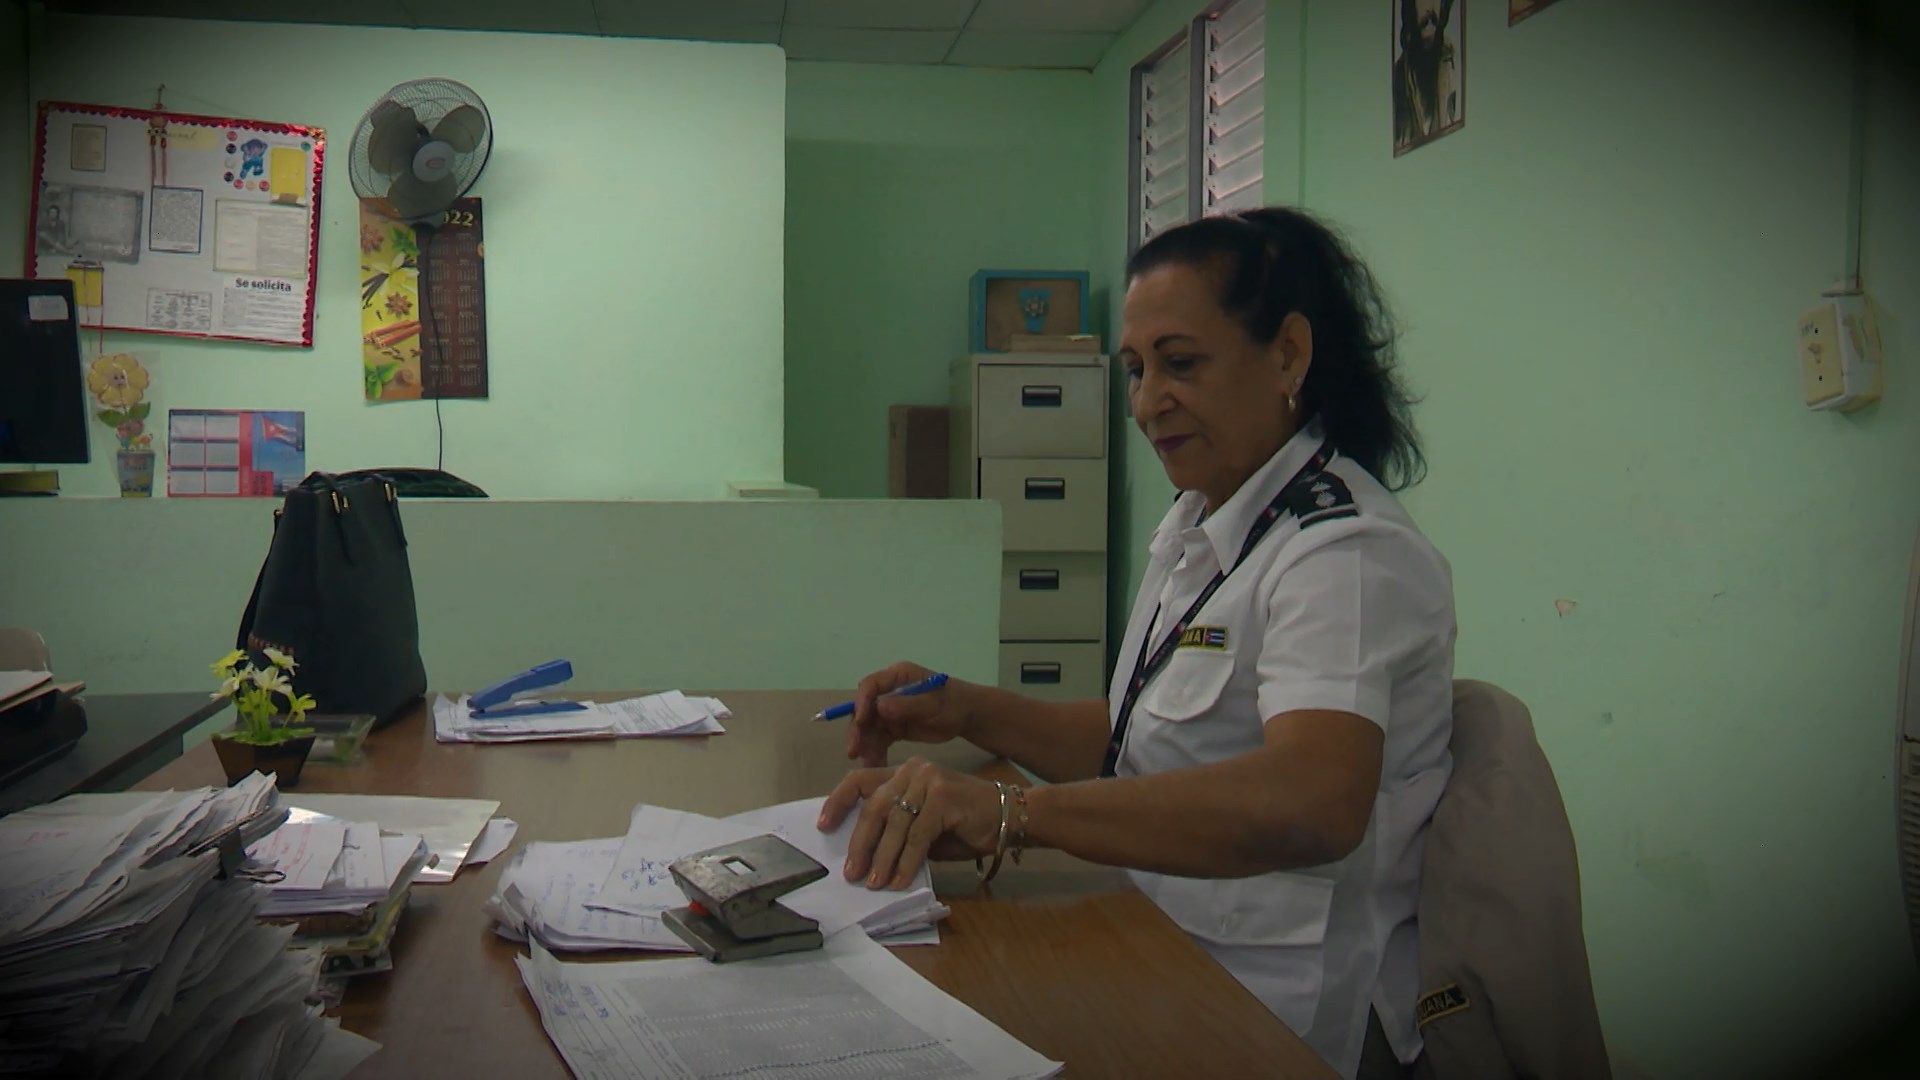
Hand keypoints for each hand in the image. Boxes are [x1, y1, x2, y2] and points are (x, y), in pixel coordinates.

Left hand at [817, 757, 1002, 889]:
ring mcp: (929, 780)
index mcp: (903, 772)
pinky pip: (917, 835)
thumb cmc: (964, 825)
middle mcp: (913, 770)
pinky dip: (906, 861)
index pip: (860, 780)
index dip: (838, 802)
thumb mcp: (924, 825)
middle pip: (874, 806)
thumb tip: (865, 856)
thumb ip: (897, 830)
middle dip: (860, 843)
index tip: (823, 827)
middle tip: (851, 872)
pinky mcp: (944, 798)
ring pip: (895, 824)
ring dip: (883, 858)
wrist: (1009, 816)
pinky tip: (900, 880)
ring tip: (874, 882)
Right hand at [846, 661, 972, 766]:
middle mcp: (888, 692)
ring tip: (868, 765)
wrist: (967, 717)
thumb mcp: (933, 704)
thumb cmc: (954, 703)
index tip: (861, 723)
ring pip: (870, 728)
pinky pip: (880, 740)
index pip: (871, 686)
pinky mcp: (894, 727)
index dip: (862, 703)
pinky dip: (876, 752)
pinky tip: (875, 765)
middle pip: (865, 709)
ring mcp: (890, 710)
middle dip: (859, 731)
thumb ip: (908, 705)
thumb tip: (879, 707)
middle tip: (854, 752)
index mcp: (898, 676)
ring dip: (866, 746)